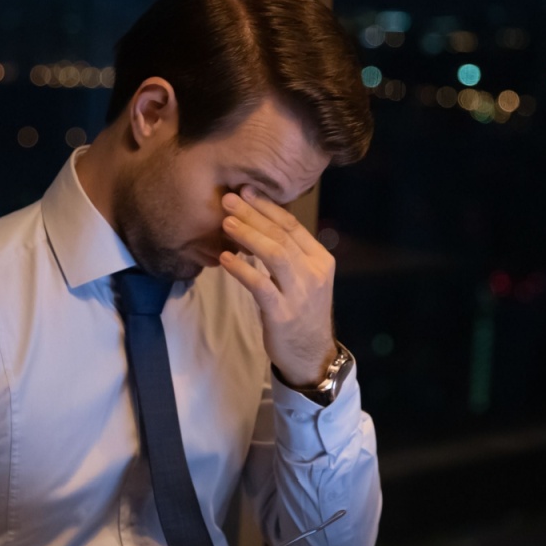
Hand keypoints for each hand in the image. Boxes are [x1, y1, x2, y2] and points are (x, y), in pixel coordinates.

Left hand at [218, 187, 337, 386]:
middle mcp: (314, 272)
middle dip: (253, 215)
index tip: (247, 191)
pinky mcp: (282, 313)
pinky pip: (260, 285)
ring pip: (275, 254)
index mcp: (320, 259)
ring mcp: (300, 293)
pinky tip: (225, 259)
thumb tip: (259, 222)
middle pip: (282, 235)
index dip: (268, 207)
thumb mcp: (304, 277)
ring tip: (226, 223)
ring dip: (248, 235)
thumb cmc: (302, 312)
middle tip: (229, 199)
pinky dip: (241, 269)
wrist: (311, 354)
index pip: (293, 225)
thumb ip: (289, 253)